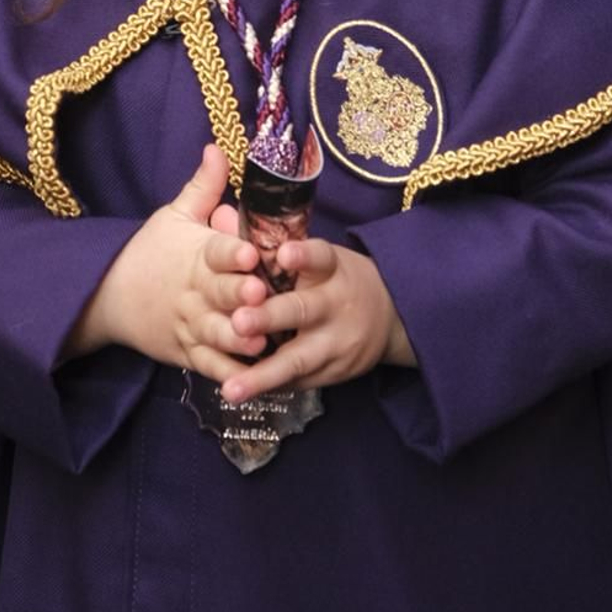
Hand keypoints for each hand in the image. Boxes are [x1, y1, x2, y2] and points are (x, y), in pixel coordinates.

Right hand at [70, 147, 273, 379]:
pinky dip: (228, 376)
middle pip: (219, 294)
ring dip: (236, 340)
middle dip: (239, 296)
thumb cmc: (152, 251)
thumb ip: (203, 187)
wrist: (110, 298)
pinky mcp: (189, 354)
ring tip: (259, 342)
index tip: (250, 251)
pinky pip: (209, 368)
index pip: (215, 250)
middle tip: (260, 295)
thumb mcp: (174, 215)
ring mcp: (192, 326)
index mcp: (197, 255)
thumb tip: (218, 147)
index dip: (232, 252)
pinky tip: (252, 381)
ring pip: (216, 336)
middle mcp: (196, 292)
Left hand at [213, 232, 415, 404]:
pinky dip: (269, 388)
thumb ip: (268, 243)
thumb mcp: (316, 256)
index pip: (321, 256)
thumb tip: (220, 215)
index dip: (304, 256)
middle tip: (239, 321)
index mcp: (332, 268)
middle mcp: (336, 304)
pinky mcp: (332, 373)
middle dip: (270, 317)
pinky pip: (297, 381)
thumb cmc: (336, 279)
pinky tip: (242, 396)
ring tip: (232, 388)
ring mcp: (336, 343)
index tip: (284, 254)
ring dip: (263, 375)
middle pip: (304, 310)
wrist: (392, 316)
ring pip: (299, 359)